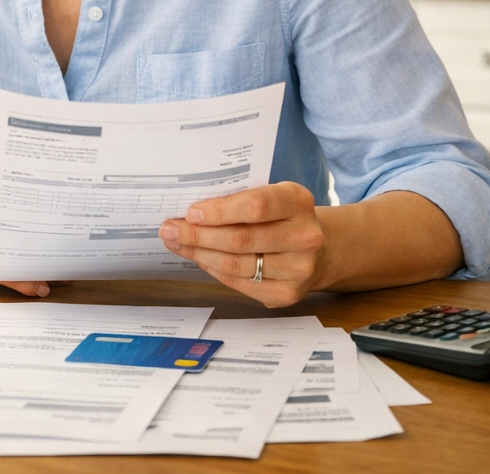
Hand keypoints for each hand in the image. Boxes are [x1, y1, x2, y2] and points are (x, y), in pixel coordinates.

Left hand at [158, 183, 324, 306]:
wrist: (320, 249)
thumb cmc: (282, 215)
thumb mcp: (272, 194)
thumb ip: (239, 197)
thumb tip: (190, 210)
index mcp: (298, 201)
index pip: (256, 205)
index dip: (220, 210)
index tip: (190, 212)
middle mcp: (305, 237)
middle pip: (241, 239)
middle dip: (198, 234)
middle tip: (169, 229)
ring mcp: (299, 270)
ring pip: (237, 265)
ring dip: (199, 253)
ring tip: (176, 243)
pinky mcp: (287, 294)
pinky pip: (240, 283)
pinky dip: (213, 269)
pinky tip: (199, 258)